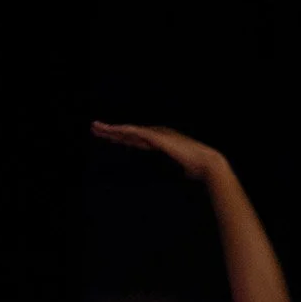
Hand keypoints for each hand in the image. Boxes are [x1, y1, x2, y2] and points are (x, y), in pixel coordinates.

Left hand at [91, 122, 226, 179]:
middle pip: (128, 132)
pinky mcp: (159, 138)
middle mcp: (157, 135)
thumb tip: (186, 174)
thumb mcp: (182, 168)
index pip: (134, 138)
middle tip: (94, 128)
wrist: (207, 163)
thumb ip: (180, 169)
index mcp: (159, 141)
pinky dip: (126, 130)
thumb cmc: (196, 167)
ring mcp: (158, 135)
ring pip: (129, 130)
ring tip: (96, 127)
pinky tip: (115, 130)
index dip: (120, 137)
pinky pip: (138, 133)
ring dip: (113, 129)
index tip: (107, 137)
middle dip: (111, 131)